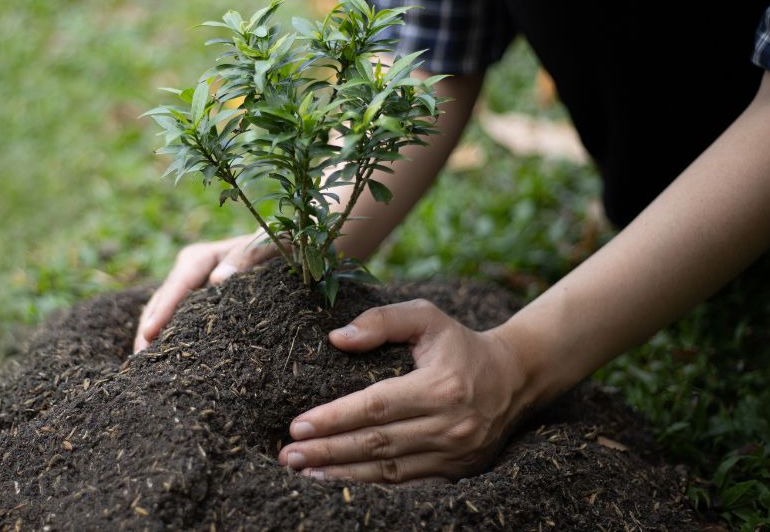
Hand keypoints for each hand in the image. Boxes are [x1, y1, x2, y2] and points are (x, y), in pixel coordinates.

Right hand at [133, 232, 275, 352]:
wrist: (282, 248)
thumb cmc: (276, 245)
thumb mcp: (265, 245)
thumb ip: (247, 256)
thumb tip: (218, 280)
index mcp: (199, 258)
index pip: (176, 285)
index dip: (162, 310)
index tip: (149, 333)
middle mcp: (187, 273)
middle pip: (161, 302)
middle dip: (148, 329)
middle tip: (138, 361)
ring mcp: (190, 290)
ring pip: (163, 314)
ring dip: (152, 338)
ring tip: (143, 366)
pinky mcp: (196, 305)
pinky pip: (177, 322)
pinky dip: (168, 339)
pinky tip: (163, 362)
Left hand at [277, 299, 529, 482]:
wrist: (514, 378)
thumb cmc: (459, 344)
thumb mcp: (426, 317)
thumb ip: (382, 321)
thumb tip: (337, 338)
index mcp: (440, 387)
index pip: (376, 407)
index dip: (334, 418)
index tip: (297, 425)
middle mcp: (449, 425)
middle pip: (376, 444)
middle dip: (327, 451)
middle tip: (288, 455)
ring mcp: (455, 454)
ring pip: (388, 471)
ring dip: (343, 474)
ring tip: (304, 472)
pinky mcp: (457, 471)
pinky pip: (407, 484)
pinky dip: (371, 486)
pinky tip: (341, 482)